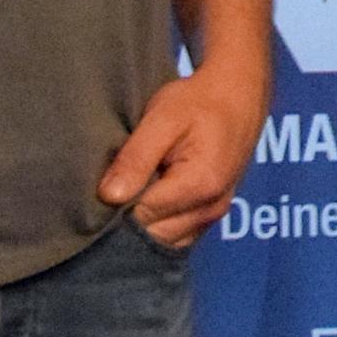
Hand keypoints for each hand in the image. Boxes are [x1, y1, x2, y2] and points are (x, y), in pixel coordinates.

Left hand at [99, 62, 265, 246]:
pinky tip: (145, 203)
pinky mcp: (213, 213)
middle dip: (126, 222)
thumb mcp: (162, 119)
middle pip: (154, 235)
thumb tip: (108, 197)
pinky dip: (158, 226)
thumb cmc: (199, 101)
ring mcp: (215, 214)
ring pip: (165, 241)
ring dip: (142, 227)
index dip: (115, 209)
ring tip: (126, 197)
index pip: (142, 217)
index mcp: (199, 185)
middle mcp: (211, 207)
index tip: (97, 193)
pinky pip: (179, 236)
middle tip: (106, 196)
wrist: (239, 95)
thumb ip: (136, 158)